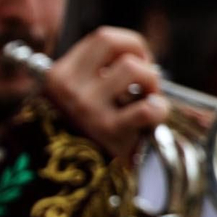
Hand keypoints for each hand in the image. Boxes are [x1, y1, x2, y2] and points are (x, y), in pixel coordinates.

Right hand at [42, 27, 169, 159]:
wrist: (59, 179)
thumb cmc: (75, 136)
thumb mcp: (70, 99)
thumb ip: (93, 76)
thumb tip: (138, 57)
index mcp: (58, 76)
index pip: (102, 37)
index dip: (129, 44)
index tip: (136, 60)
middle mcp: (68, 88)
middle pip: (114, 43)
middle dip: (140, 56)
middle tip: (144, 80)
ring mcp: (86, 108)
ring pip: (132, 68)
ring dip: (151, 82)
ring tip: (148, 100)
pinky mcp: (107, 131)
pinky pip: (145, 108)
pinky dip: (158, 110)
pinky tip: (155, 116)